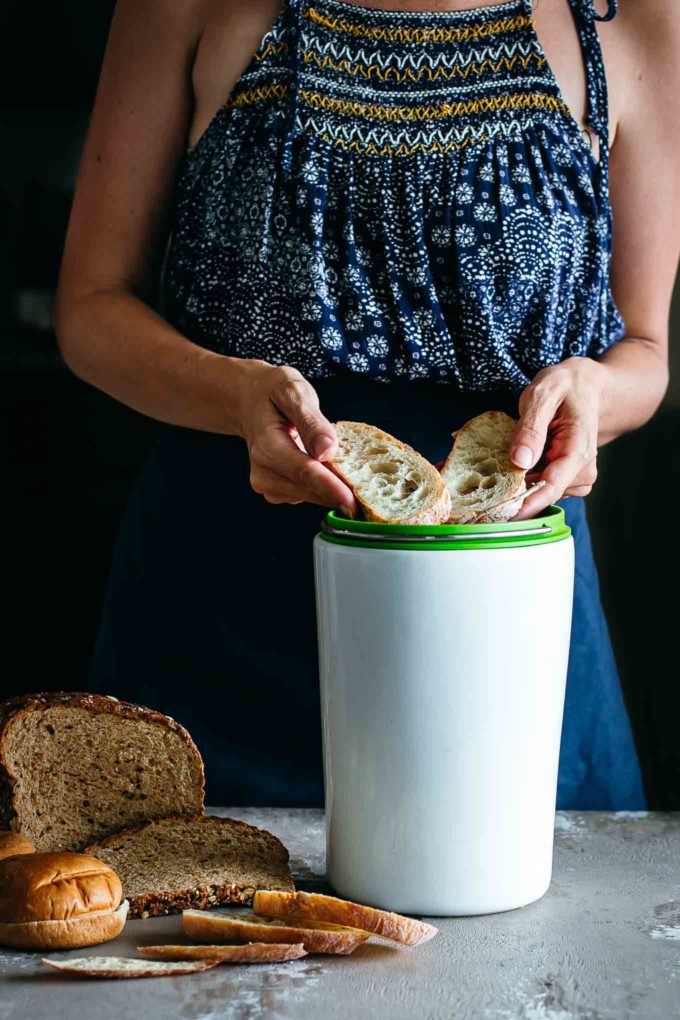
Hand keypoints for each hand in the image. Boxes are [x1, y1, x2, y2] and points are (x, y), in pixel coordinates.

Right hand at [237, 361, 356, 512]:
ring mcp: (269, 485)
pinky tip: (331, 469)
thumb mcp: (293, 392)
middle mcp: (263, 472)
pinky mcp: (278, 491)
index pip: (304, 472)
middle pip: (309, 490)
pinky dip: (324, 486)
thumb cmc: (272, 393)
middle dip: (340, 491)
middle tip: (369, 486)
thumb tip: (328, 450)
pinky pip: (308, 494)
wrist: (249, 400)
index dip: (330, 488)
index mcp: (266, 447)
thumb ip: (311, 421)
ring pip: (311, 496)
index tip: (352, 501)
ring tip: (349, 468)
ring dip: (334, 488)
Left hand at [509, 358, 605, 520]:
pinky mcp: (565, 479)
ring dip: (516, 482)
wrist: (585, 387)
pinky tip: (515, 461)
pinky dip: (523, 478)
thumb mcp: (543, 395)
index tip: (505, 514)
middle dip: (512, 490)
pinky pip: (539, 486)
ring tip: (501, 458)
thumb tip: (520, 461)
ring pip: (538, 491)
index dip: (528, 504)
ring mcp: (575, 477)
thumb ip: (531, 427)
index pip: (554, 485)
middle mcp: (581, 469)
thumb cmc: (565, 387)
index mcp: (578, 449)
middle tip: (481, 477)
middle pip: (543, 493)